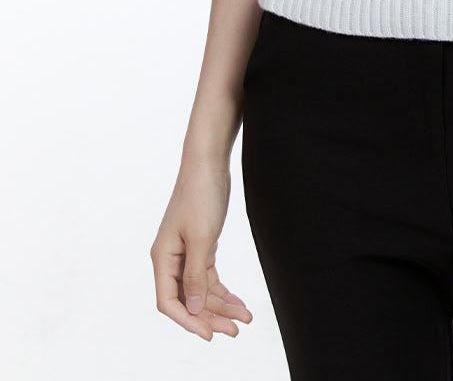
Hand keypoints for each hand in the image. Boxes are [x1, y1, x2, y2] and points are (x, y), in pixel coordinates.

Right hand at [150, 158, 252, 342]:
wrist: (209, 164)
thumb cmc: (200, 195)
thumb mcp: (201, 237)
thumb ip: (195, 275)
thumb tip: (192, 309)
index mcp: (162, 258)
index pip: (169, 302)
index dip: (188, 321)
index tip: (209, 335)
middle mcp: (171, 260)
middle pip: (188, 300)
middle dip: (211, 316)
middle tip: (235, 330)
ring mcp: (186, 254)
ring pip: (201, 291)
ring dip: (221, 306)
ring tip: (244, 319)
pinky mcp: (201, 247)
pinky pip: (209, 278)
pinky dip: (223, 291)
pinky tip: (238, 302)